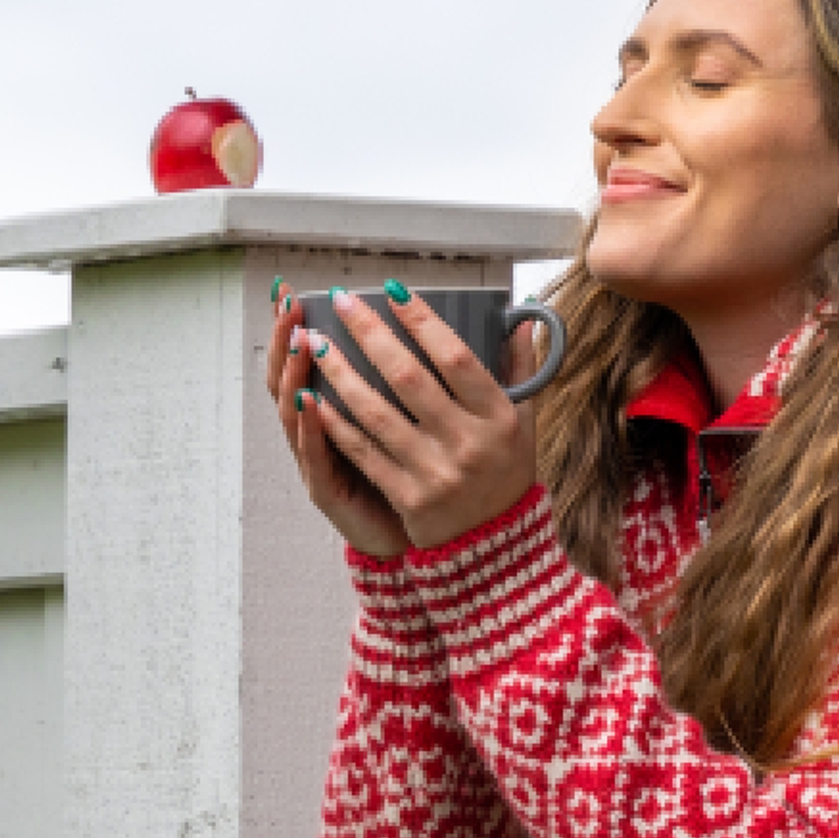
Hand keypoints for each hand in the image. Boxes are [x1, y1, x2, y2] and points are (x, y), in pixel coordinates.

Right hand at [266, 281, 412, 557]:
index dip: (293, 328)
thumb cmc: (420, 477)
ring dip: (293, 375)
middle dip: (284, 339)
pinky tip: (309, 402)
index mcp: (337, 410)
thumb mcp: (416, 422)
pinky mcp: (327, 489)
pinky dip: (310, 429)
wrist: (425, 542)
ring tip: (297, 340)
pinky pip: (314, 455)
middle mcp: (317, 432)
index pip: (305, 360)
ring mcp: (317, 460)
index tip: (289, 290)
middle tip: (287, 304)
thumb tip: (458, 330)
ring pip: (293, 412)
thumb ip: (423, 378)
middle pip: (286, 377)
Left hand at [291, 284, 541, 550]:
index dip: (422, 321)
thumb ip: (521, 370)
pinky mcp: (408, 497)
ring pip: (376, 412)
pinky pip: (363, 451)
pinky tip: (313, 395)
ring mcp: (436, 472)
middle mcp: (468, 443)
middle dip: (369, 334)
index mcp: (498, 417)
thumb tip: (520, 320)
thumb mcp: (524, 423)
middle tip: (341, 302)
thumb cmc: (505, 472)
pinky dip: (335, 422)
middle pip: (409, 377)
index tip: (391, 291)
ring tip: (316, 342)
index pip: (456, 357)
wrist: (495, 547)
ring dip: (340, 373)